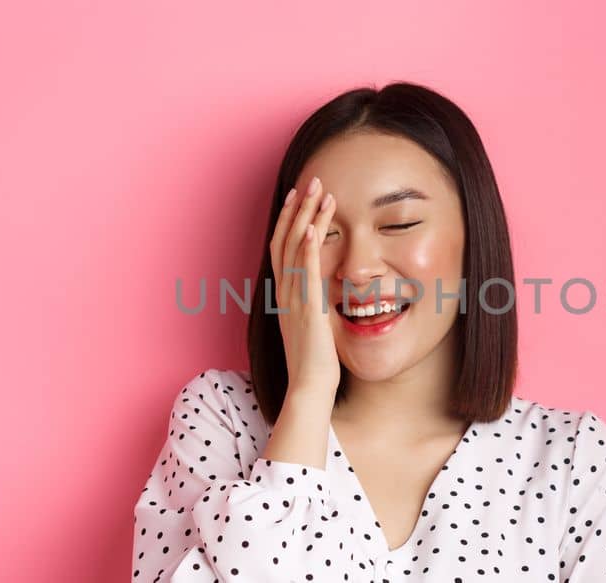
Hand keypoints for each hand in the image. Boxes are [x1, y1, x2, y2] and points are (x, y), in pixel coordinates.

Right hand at [269, 176, 340, 397]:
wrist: (310, 387)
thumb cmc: (315, 362)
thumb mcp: (312, 325)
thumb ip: (313, 304)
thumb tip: (323, 292)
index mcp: (285, 294)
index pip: (282, 247)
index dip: (288, 220)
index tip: (296, 196)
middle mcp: (285, 292)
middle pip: (286, 240)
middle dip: (297, 209)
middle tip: (309, 181)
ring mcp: (295, 299)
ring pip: (297, 249)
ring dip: (307, 218)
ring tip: (319, 192)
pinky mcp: (309, 308)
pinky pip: (306, 273)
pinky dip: (309, 248)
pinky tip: (316, 228)